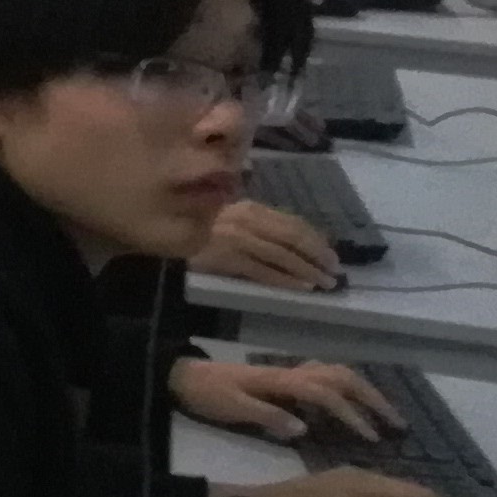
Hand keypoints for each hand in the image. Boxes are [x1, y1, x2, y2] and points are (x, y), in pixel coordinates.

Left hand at [173, 357, 400, 441]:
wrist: (184, 375)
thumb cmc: (207, 393)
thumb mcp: (231, 408)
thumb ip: (267, 417)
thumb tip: (304, 430)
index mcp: (282, 381)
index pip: (326, 394)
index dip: (350, 414)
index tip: (370, 437)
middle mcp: (292, 372)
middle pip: (343, 378)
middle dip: (373, 399)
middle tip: (398, 425)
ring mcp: (290, 372)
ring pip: (339, 373)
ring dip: (366, 391)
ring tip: (387, 415)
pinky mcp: (286, 377)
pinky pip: (326, 376)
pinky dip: (348, 387)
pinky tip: (356, 403)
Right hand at [196, 200, 341, 291]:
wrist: (161, 232)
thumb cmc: (194, 226)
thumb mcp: (227, 216)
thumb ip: (252, 222)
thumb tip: (286, 238)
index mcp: (250, 208)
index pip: (293, 223)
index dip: (317, 240)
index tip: (331, 255)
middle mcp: (248, 220)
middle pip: (294, 237)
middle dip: (318, 255)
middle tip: (335, 271)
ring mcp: (238, 238)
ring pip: (283, 255)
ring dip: (308, 271)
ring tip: (324, 284)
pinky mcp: (228, 258)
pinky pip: (264, 270)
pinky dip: (286, 279)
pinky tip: (301, 287)